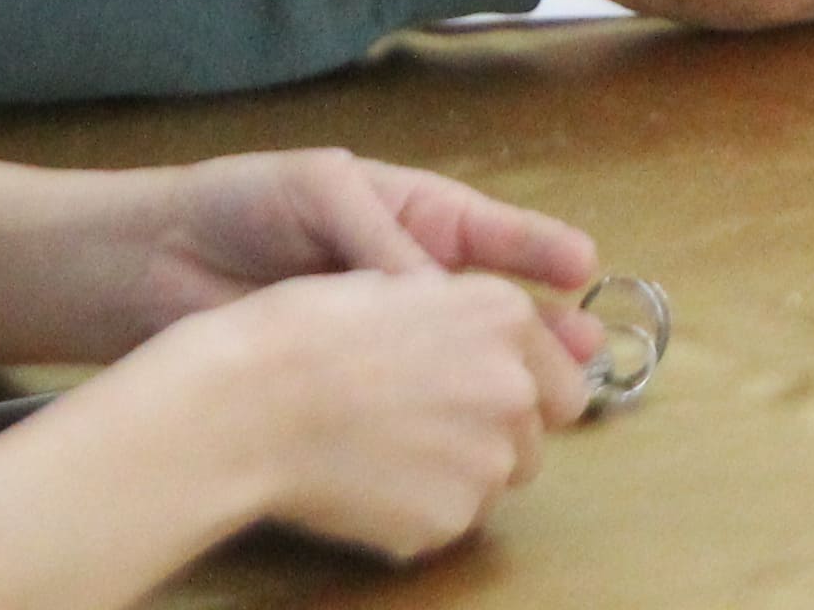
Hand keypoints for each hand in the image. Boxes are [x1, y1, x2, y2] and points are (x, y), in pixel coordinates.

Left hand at [105, 150, 602, 375]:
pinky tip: (465, 421)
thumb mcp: (323, 192)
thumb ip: (383, 240)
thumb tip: (439, 295)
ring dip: (499, 372)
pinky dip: (436, 408)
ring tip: (549, 395)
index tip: (583, 268)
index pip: (489, 231)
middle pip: (487, 302)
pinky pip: (399, 394)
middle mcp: (403, 275)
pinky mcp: (340, 378)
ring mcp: (374, 333)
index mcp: (409, 216)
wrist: (147, 264)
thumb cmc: (239, 203)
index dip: (537, 248)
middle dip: (540, 325)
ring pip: (451, 355)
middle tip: (588, 352)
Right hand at [117, 267, 589, 558]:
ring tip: (382, 458)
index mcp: (504, 318)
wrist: (250, 404)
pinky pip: (445, 524)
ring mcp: (487, 458)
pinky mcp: (449, 518)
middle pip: (532, 437)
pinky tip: (362, 487)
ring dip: (454, 478)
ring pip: (492, 484)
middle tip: (423, 435)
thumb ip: (461, 320)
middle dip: (491, 439)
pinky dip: (413, 516)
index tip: (492, 406)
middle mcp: (514, 385)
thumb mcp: (399, 289)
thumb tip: (483, 345)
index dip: (526, 395)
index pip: (563, 377)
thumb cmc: (304, 335)